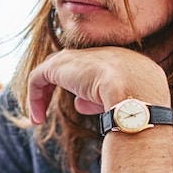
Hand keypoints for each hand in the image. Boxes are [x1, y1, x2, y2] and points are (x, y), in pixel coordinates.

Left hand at [27, 47, 168, 123]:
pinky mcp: (58, 66)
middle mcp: (96, 53)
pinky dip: (34, 98)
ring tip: (38, 118)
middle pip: (72, 65)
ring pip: (51, 71)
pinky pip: (37, 79)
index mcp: (120, 59)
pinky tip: (38, 119)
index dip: (86, 88)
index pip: (97, 69)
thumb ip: (97, 100)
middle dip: (58, 84)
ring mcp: (77, 57)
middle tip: (48, 109)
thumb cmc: (137, 103)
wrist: (134, 93)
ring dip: (42, 95)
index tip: (84, 106)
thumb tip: (79, 104)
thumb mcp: (121, 103)